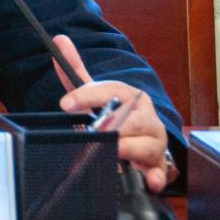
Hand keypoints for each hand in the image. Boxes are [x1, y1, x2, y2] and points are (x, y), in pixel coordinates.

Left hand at [51, 35, 171, 192]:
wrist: (142, 137)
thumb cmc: (116, 112)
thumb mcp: (95, 91)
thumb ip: (76, 68)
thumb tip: (59, 39)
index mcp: (131, 96)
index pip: (111, 90)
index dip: (87, 96)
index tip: (64, 103)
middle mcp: (146, 117)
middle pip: (134, 118)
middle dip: (114, 125)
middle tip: (94, 130)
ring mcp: (154, 141)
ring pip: (148, 144)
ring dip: (131, 148)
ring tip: (115, 151)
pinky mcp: (158, 164)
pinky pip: (161, 171)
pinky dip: (156, 176)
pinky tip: (149, 181)